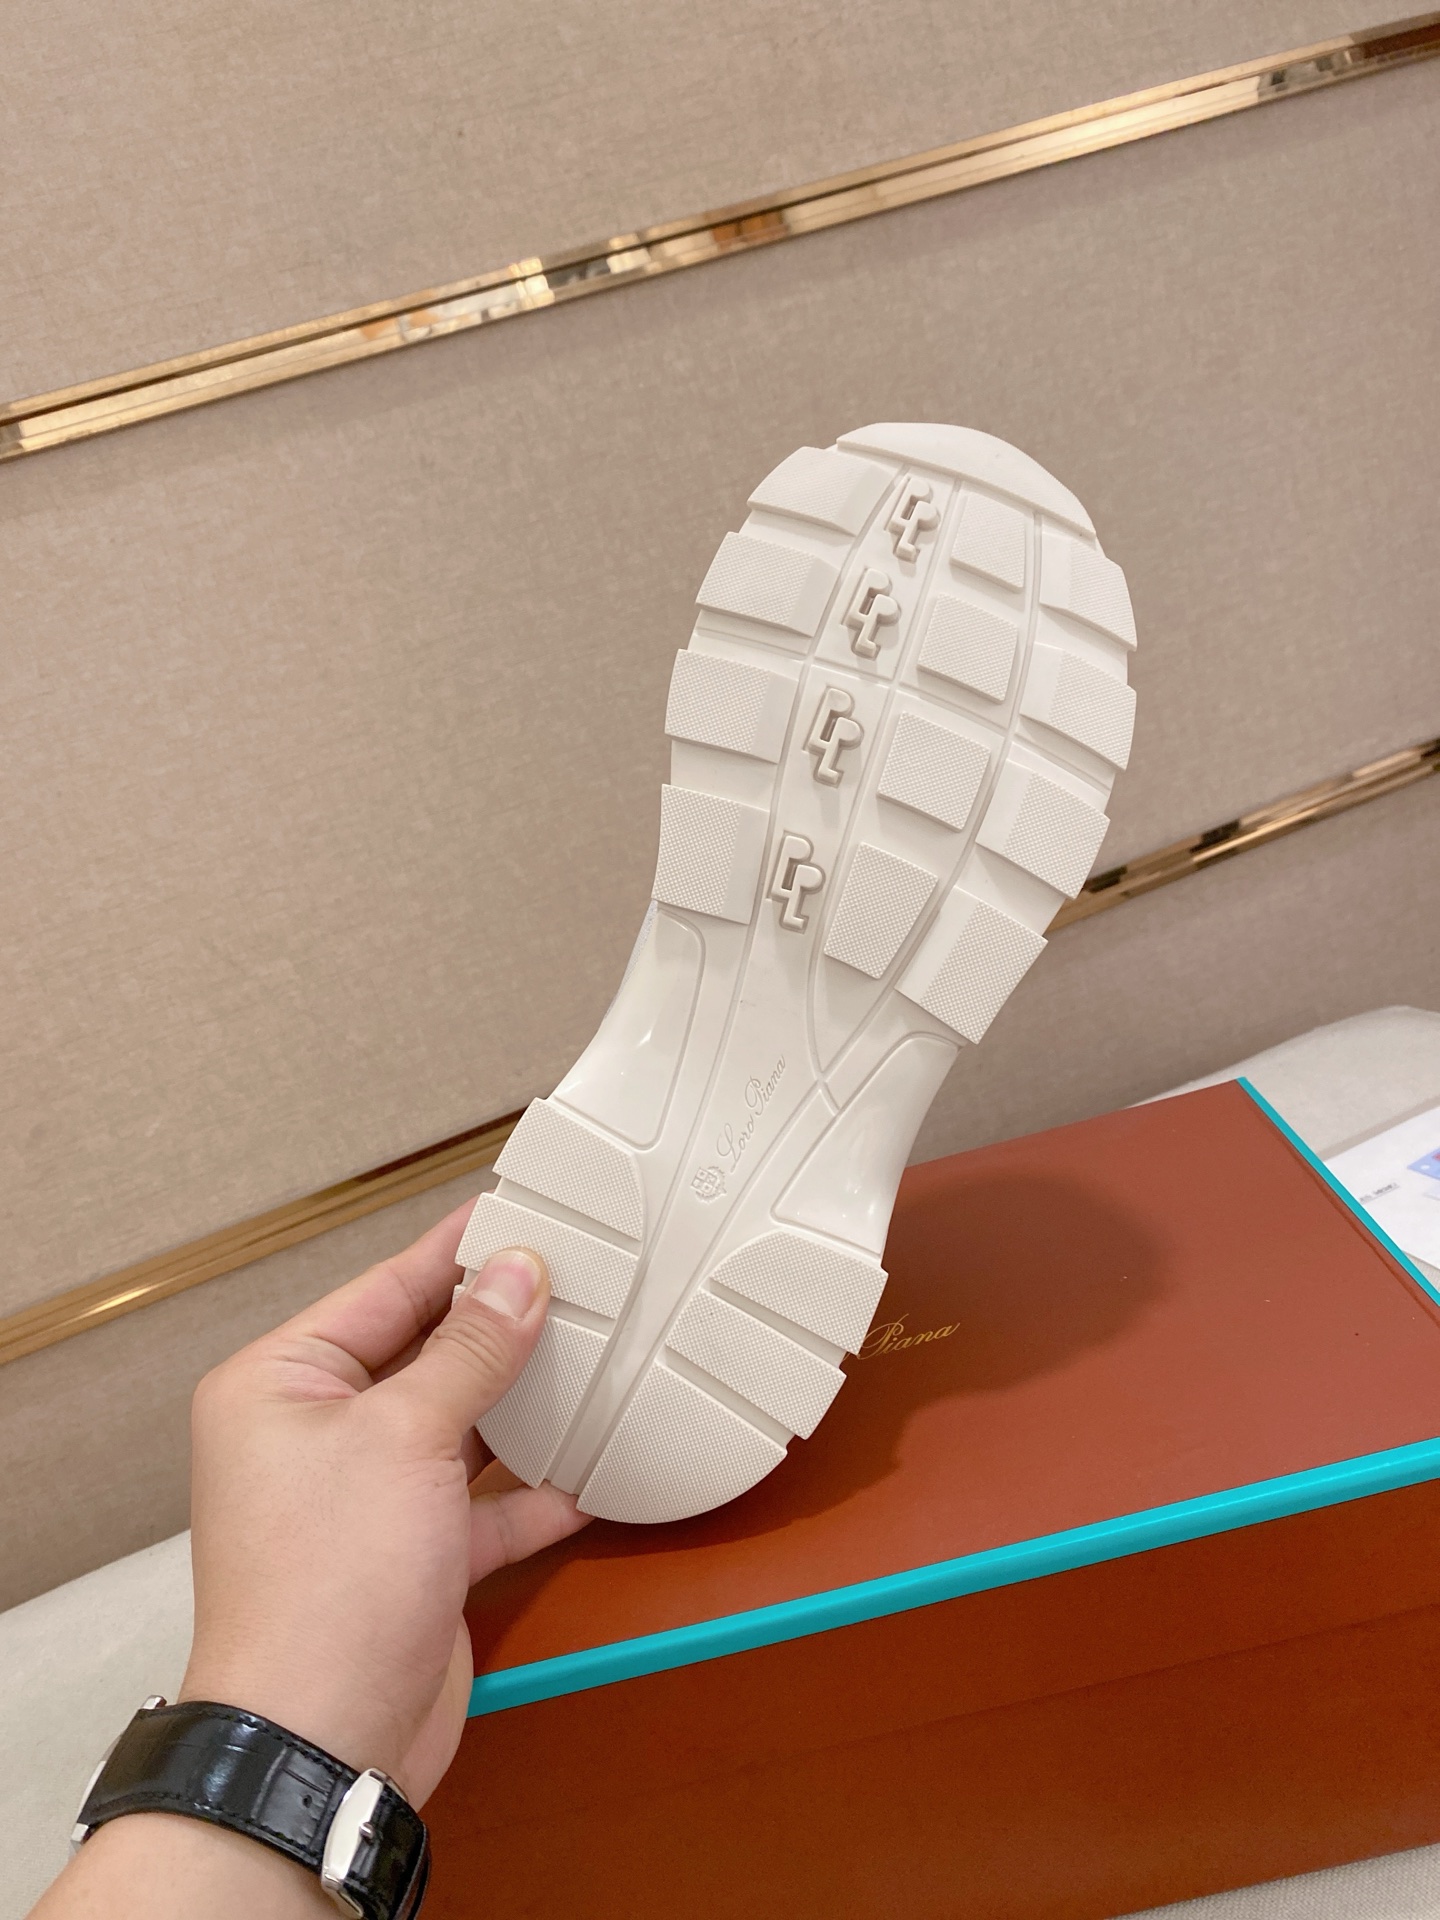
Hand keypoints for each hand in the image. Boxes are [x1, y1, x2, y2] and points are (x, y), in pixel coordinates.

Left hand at [178, 1200, 589, 1804]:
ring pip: (459, 1428)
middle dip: (500, 1325)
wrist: (323, 1743)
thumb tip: (516, 1275)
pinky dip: (531, 1493)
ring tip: (595, 1353)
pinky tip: (588, 1471)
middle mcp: (315, 1435)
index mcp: (281, 1383)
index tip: (519, 1211)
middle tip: (578, 1275)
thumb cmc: (323, 1588)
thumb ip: (470, 1351)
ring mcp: (366, 1500)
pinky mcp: (413, 1560)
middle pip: (425, 1354)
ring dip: (523, 1405)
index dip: (457, 1251)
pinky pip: (483, 1506)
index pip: (384, 1289)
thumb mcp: (405, 1437)